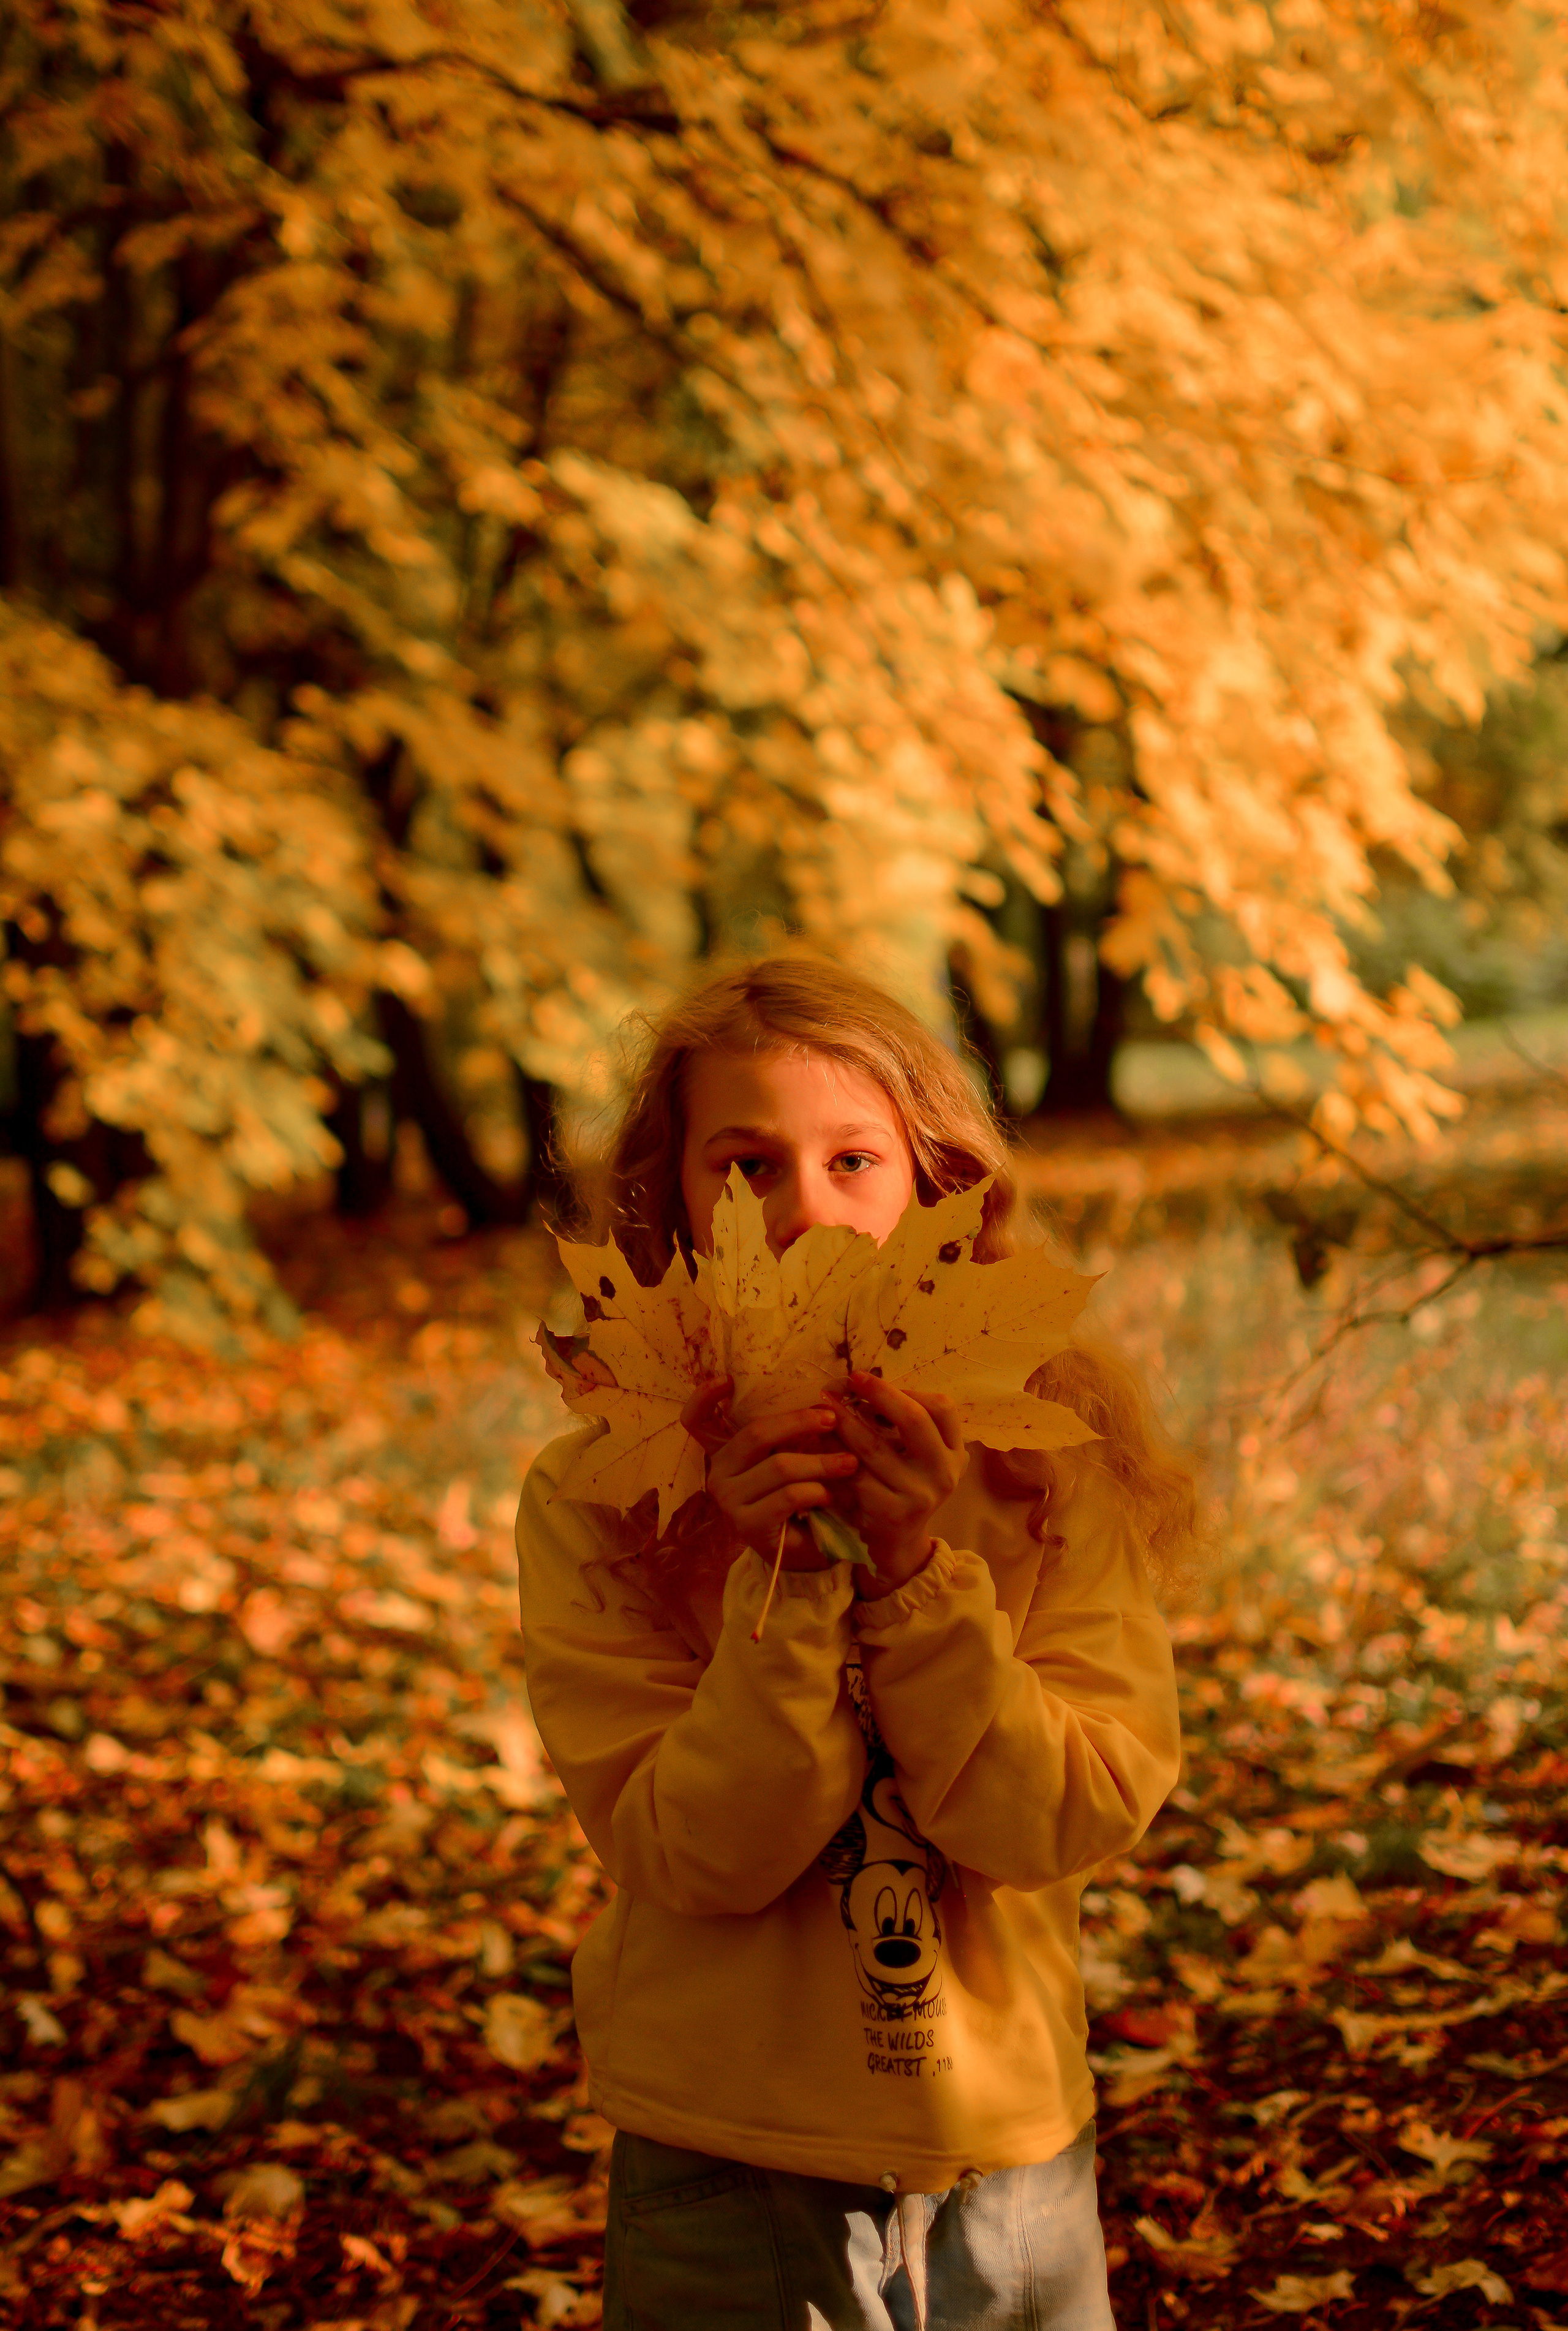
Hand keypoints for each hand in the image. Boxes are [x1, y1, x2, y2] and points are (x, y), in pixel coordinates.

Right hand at [681, 1378, 859, 1566]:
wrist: (803, 1553)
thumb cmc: (799, 1499)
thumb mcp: (791, 1459)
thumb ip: (791, 1434)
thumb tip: (823, 1398)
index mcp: (725, 1452)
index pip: (697, 1421)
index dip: (704, 1398)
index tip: (726, 1379)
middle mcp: (718, 1473)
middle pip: (756, 1434)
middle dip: (799, 1422)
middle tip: (832, 1419)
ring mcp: (729, 1501)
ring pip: (779, 1466)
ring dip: (821, 1462)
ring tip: (849, 1462)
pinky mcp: (747, 1525)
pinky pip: (788, 1496)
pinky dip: (815, 1491)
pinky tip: (831, 1495)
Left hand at [823, 1374, 963, 1594]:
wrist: (898, 1543)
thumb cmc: (903, 1486)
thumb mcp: (918, 1457)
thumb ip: (904, 1424)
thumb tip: (862, 1383)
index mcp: (954, 1453)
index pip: (942, 1408)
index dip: (904, 1389)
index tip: (868, 1379)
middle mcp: (943, 1473)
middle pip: (914, 1420)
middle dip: (879, 1394)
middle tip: (850, 1378)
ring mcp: (918, 1495)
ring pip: (874, 1447)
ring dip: (844, 1421)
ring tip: (823, 1404)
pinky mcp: (889, 1513)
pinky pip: (855, 1476)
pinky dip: (834, 1456)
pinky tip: (818, 1443)